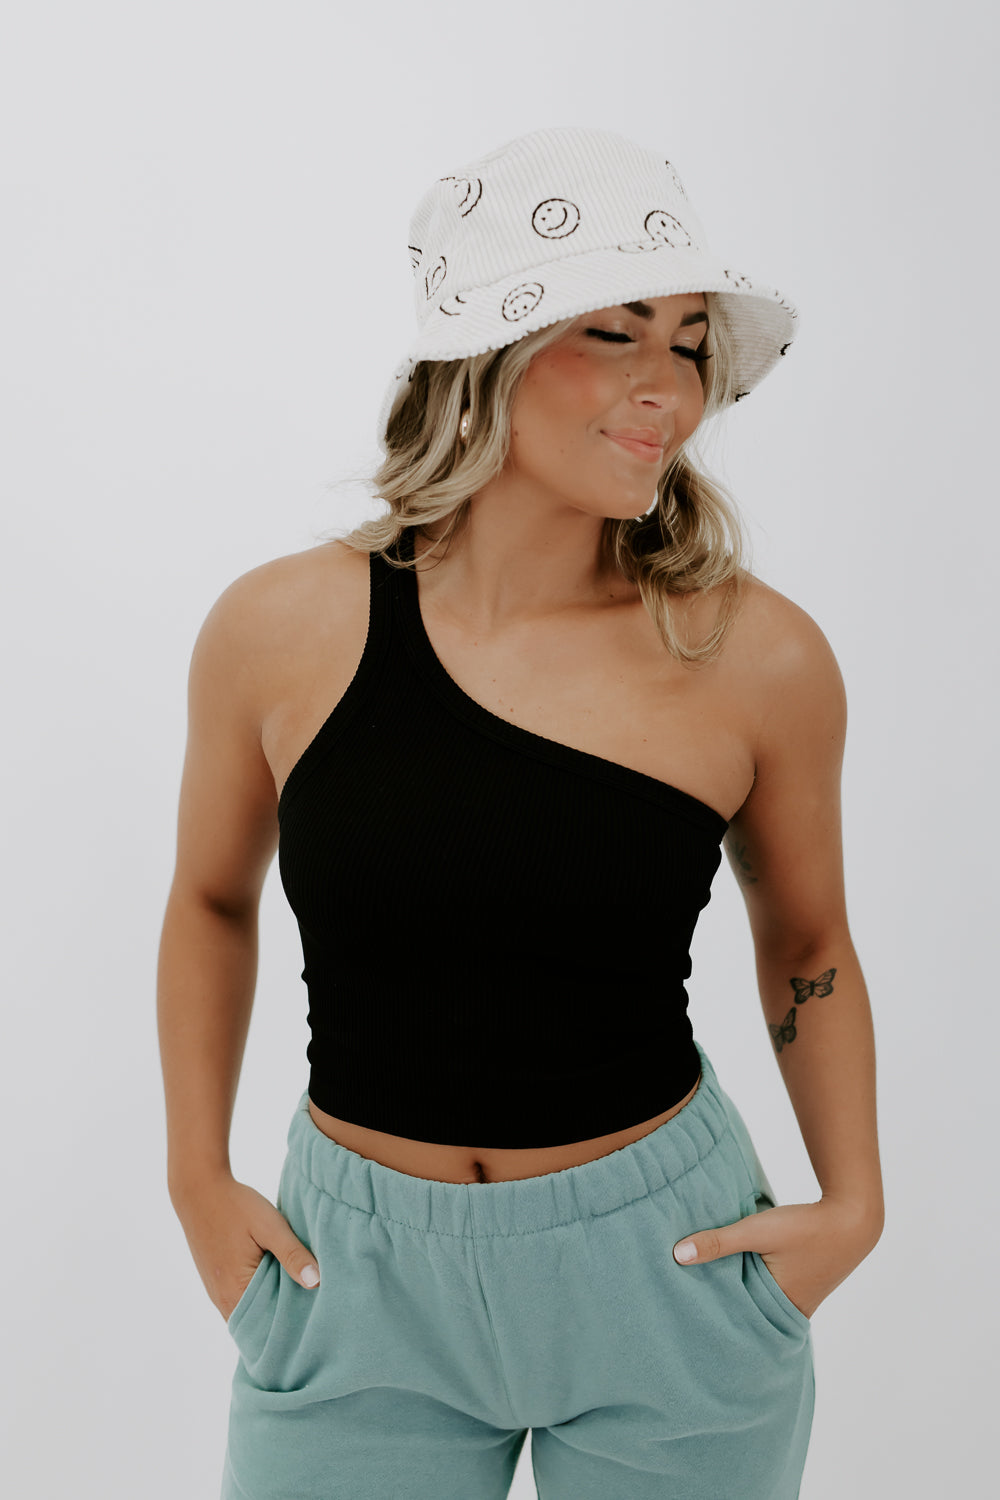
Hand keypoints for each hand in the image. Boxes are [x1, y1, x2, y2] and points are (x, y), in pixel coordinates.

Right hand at [170, 1172, 320, 1320]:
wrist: (199, 1189)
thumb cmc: (235, 1206)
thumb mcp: (270, 1226)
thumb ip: (292, 1254)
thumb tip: (317, 1283)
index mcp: (236, 1292)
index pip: (267, 1330)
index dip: (291, 1329)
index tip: (315, 1323)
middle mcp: (222, 1300)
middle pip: (258, 1326)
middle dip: (283, 1322)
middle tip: (314, 1313)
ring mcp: (217, 1292)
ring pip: (250, 1313)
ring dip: (271, 1309)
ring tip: (300, 1299)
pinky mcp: (216, 1281)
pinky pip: (241, 1301)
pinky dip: (260, 1298)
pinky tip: (278, 1284)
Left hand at [672, 1197, 882, 1319]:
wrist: (853, 1217)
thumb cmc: (806, 1226)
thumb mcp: (758, 1230)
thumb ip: (719, 1241)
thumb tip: (677, 1254)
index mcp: (780, 1308)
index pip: (737, 1320)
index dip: (713, 1317)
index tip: (686, 1315)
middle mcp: (791, 1310)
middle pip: (748, 1313)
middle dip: (724, 1308)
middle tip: (688, 1306)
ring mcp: (800, 1298)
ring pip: (760, 1300)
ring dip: (740, 1292)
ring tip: (707, 1289)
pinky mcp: (803, 1283)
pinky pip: (771, 1288)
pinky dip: (754, 1282)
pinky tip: (738, 1272)